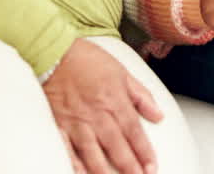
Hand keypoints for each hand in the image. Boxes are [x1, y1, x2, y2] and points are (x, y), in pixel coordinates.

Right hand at [44, 39, 162, 173]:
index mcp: (115, 102)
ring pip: (93, 153)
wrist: (55, 52)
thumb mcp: (122, 73)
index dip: (144, 152)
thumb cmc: (88, 60)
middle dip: (130, 167)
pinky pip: (67, 149)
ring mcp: (77, 122)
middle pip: (117, 147)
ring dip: (104, 171)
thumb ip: (141, 96)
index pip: (134, 132)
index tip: (152, 166)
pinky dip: (74, 164)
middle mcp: (97, 115)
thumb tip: (158, 115)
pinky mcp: (59, 124)